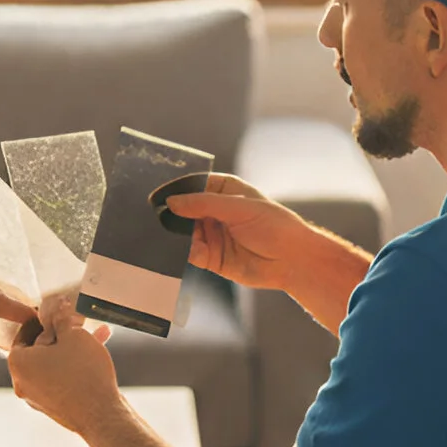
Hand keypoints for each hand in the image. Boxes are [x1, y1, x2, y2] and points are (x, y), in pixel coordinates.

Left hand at [8, 298, 123, 437]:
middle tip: (77, 322)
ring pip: (53, 364)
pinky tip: (96, 353)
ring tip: (95, 334)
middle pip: (38, 349)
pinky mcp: (54, 406)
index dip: (43, 318)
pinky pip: (60, 379)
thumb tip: (58, 307)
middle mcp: (21, 382)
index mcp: (17, 363)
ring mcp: (37, 397)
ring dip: (71, 349)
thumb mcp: (74, 335)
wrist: (101, 415)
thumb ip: (62, 319)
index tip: (57, 311)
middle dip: (60, 334)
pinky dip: (73, 366)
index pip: (24, 332)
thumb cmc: (83, 373)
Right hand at [155, 173, 311, 290]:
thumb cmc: (275, 226)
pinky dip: (185, 254)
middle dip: (170, 215)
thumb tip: (172, 202)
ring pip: (183, 234)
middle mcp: (213, 212)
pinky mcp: (211, 258)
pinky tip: (187, 252)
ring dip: (175, 236)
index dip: (175, 190)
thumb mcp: (239, 208)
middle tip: (153, 217)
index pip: (192, 185)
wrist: (293, 261)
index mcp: (223, 191)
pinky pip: (190, 254)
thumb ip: (204, 204)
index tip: (156, 195)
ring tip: (165, 236)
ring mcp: (211, 235)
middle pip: (183, 211)